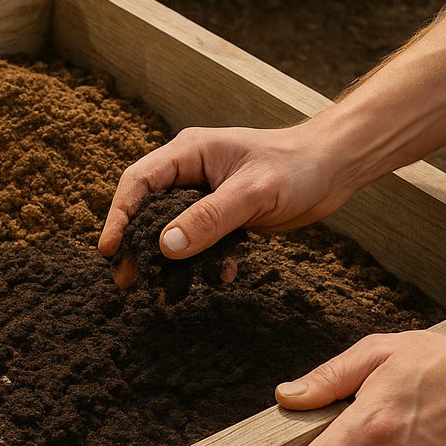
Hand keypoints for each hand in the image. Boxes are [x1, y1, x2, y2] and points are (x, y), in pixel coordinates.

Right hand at [99, 123, 357, 288]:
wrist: (336, 168)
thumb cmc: (297, 168)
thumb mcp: (252, 194)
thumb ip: (209, 218)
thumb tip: (165, 246)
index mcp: (189, 153)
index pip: (138, 183)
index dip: (119, 216)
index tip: (110, 249)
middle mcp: (190, 172)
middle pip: (147, 209)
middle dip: (137, 245)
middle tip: (126, 280)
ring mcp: (205, 193)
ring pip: (172, 229)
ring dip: (169, 260)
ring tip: (162, 291)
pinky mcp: (223, 214)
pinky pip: (201, 240)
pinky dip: (205, 261)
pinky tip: (221, 275)